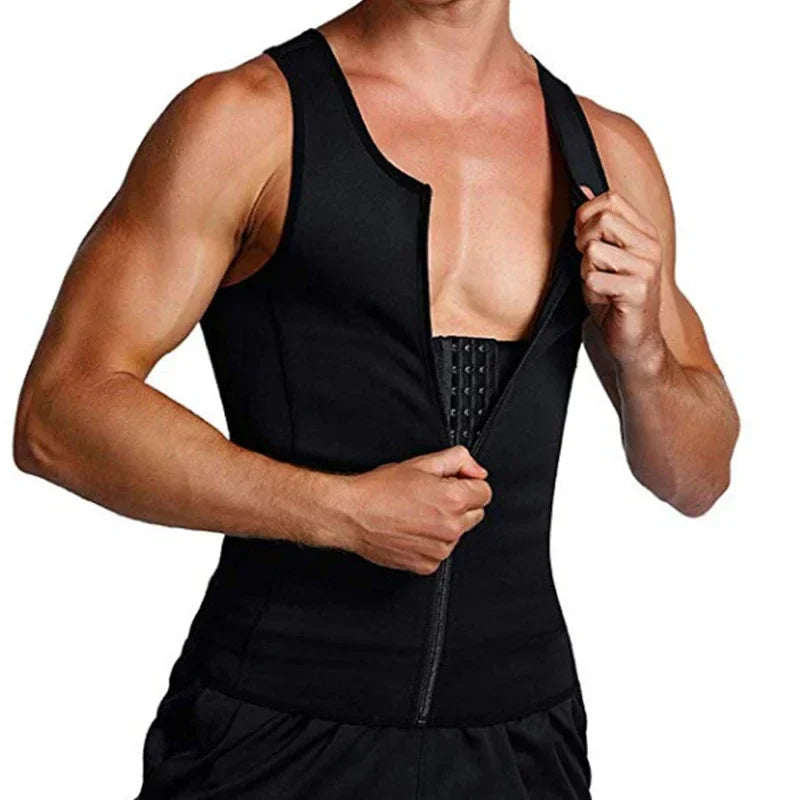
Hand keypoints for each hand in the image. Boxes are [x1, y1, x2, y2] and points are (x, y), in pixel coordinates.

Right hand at [337, 445, 491, 574]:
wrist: (352, 515)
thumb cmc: (380, 490)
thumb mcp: (421, 463)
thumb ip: (458, 460)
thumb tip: (477, 471)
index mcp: (453, 499)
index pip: (485, 492)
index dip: (468, 484)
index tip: (454, 484)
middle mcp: (450, 527)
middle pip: (475, 514)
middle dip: (459, 504)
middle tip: (431, 497)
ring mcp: (439, 549)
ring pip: (457, 534)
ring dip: (445, 524)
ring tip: (416, 513)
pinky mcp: (427, 565)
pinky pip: (440, 551)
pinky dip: (431, 542)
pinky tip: (411, 529)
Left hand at [574, 185, 666, 369]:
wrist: (633, 341)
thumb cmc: (615, 300)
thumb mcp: (603, 256)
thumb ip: (596, 224)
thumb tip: (583, 188)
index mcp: (644, 233)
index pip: (610, 199)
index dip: (585, 215)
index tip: (583, 238)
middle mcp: (649, 246)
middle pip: (603, 218)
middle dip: (583, 240)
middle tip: (590, 264)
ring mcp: (646, 268)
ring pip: (594, 249)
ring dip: (586, 270)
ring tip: (600, 285)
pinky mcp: (638, 290)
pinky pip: (593, 278)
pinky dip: (590, 291)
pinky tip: (605, 300)